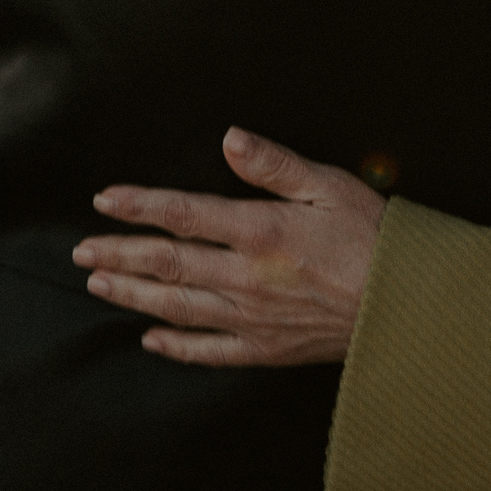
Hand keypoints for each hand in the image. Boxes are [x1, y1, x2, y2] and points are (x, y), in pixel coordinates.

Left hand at [72, 127, 382, 366]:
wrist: (408, 306)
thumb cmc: (374, 238)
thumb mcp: (331, 184)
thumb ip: (275, 164)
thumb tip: (229, 139)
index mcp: (261, 231)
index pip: (183, 214)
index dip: (139, 206)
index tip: (105, 200)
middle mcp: (247, 278)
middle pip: (168, 264)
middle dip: (119, 255)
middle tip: (82, 251)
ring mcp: (252, 318)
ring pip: (177, 307)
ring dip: (133, 295)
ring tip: (99, 285)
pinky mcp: (266, 350)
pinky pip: (209, 352)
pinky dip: (175, 346)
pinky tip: (151, 338)